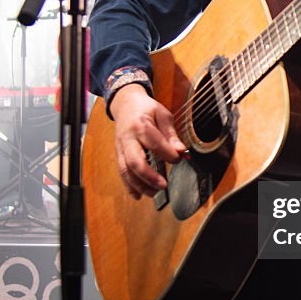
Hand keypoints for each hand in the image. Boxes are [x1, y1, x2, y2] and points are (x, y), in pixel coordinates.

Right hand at [110, 83, 185, 199]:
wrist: (125, 104)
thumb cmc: (146, 109)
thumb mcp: (163, 115)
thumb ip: (171, 134)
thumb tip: (181, 151)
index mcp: (140, 125)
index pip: (154, 143)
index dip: (167, 154)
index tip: (178, 159)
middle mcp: (127, 138)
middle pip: (134, 161)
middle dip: (149, 176)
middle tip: (163, 185)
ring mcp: (121, 148)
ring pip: (126, 170)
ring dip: (139, 185)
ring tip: (154, 193)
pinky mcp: (119, 154)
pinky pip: (121, 172)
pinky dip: (129, 186)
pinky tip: (138, 195)